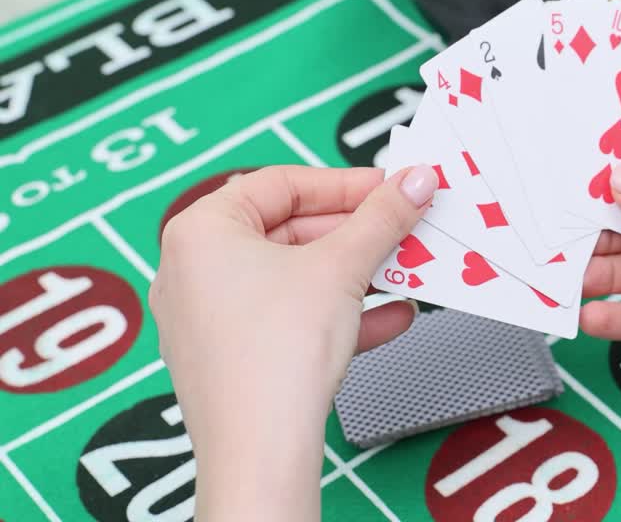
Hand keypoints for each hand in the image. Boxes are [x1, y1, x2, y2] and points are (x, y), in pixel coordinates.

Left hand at [150, 165, 438, 520]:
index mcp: (200, 231)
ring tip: (406, 272)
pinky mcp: (233, 359)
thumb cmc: (275, 354)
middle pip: (291, 232)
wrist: (260, 452)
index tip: (391, 188)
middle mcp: (193, 270)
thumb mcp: (344, 267)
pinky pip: (291, 321)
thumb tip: (416, 180)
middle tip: (404, 229)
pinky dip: (339, 314)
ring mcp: (210, 319)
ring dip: (357, 274)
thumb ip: (383, 217)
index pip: (281, 184)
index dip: (345, 184)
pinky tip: (391, 318)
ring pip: (296, 280)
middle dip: (358, 234)